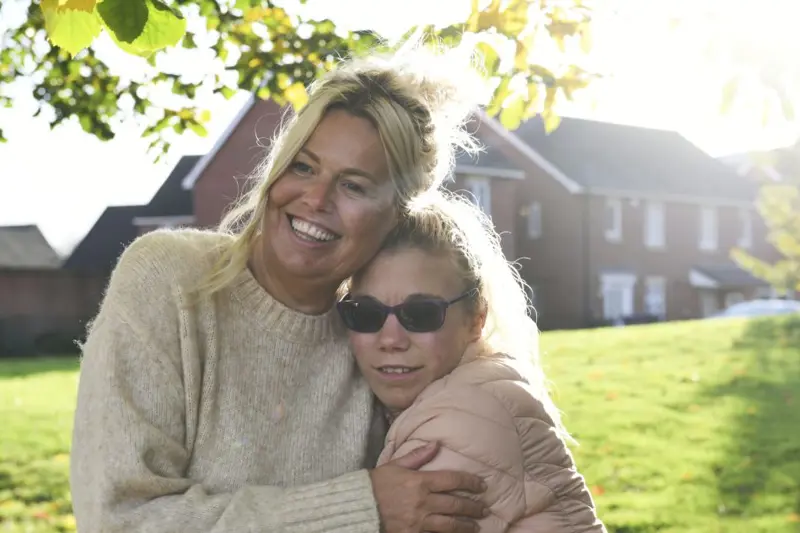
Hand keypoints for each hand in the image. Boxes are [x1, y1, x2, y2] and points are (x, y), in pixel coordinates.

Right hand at [369, 442, 487, 532]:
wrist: (357, 508)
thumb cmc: (375, 484)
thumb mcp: (394, 465)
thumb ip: (417, 456)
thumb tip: (436, 444)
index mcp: (419, 482)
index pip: (453, 480)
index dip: (470, 482)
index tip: (482, 485)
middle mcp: (422, 503)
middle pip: (456, 505)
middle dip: (473, 507)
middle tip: (484, 508)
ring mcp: (418, 522)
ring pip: (450, 525)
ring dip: (466, 525)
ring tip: (476, 526)